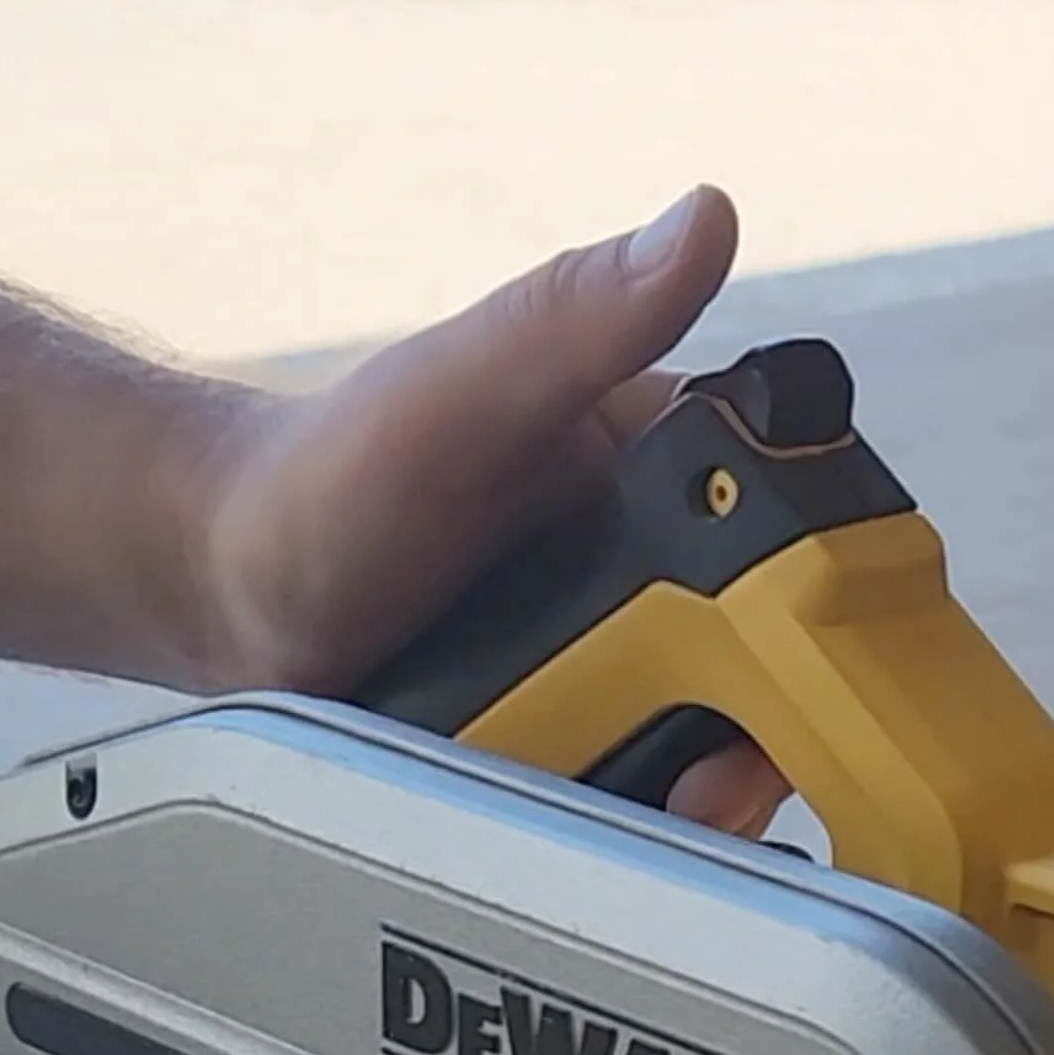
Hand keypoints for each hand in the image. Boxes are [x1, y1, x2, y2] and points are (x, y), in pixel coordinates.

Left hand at [186, 183, 781, 837]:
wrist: (225, 598)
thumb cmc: (326, 477)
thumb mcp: (453, 393)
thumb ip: (569, 317)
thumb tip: (703, 221)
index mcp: (670, 455)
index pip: (808, 523)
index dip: (828, 600)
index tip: (805, 662)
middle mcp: (667, 559)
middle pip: (789, 662)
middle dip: (771, 732)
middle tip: (719, 779)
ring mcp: (629, 659)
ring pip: (732, 742)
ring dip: (715, 793)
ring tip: (673, 811)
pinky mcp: (587, 738)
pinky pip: (654, 795)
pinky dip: (652, 825)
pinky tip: (625, 833)